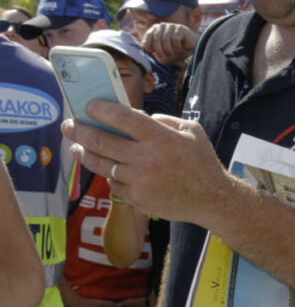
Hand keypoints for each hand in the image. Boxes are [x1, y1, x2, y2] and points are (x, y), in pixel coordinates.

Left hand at [63, 105, 230, 225]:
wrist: (213, 200)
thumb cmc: (203, 163)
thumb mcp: (192, 131)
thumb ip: (164, 120)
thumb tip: (136, 116)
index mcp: (161, 138)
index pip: (121, 118)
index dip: (100, 110)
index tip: (88, 106)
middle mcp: (146, 159)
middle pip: (100, 141)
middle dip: (78, 130)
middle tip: (68, 125)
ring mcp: (139, 181)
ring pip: (100, 164)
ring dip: (84, 154)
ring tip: (77, 148)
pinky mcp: (137, 198)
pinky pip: (113, 183)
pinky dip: (109, 175)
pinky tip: (109, 169)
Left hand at [139, 23, 197, 66]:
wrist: (191, 48)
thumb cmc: (175, 50)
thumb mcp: (162, 53)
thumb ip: (153, 50)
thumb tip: (144, 47)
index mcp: (156, 30)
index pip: (149, 35)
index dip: (147, 43)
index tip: (148, 51)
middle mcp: (162, 26)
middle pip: (156, 38)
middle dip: (159, 50)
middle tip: (164, 58)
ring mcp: (171, 26)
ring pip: (165, 39)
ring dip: (169, 50)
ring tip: (173, 55)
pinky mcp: (180, 28)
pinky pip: (175, 39)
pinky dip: (177, 47)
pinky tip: (180, 49)